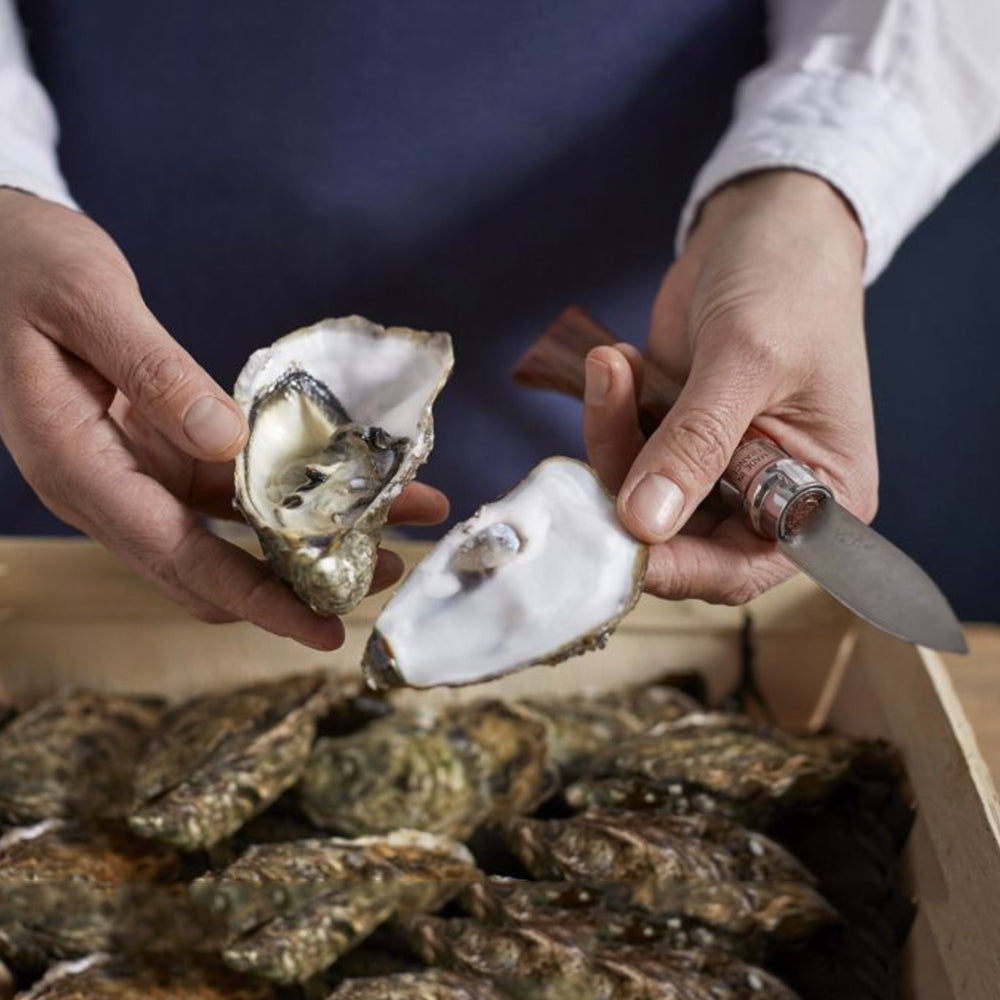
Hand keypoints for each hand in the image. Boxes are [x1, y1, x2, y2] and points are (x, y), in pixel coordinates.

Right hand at [0, 190, 447, 645]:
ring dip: (305, 536)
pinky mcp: (159, 450)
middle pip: (211, 566)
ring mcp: (135, 473)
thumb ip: (154, 371)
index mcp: (78, 466)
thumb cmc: (22, 267)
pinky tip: (338, 482)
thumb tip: (228, 439)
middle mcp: (107, 488)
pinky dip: (284, 493)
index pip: (179, 557)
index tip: (321, 629)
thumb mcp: (87, 302)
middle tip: (383, 569)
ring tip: (389, 521)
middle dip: (297, 581)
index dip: (256, 599)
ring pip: (228, 534)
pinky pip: (228, 490)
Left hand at [583, 170, 876, 603]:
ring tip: (613, 367)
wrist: (765, 226)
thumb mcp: (748, 361)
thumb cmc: (791, 284)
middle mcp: (765, 497)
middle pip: (678, 539)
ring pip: (638, 497)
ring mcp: (714, 468)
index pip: (743, 568)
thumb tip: (644, 522)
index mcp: (820, 498)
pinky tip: (617, 362)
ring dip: (612, 437)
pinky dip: (610, 414)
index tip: (622, 539)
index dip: (681, 567)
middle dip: (629, 487)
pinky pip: (624, 453)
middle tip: (605, 424)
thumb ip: (695, 443)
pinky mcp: (673, 438)